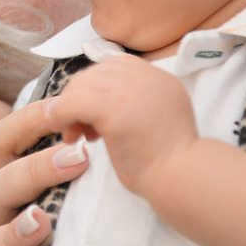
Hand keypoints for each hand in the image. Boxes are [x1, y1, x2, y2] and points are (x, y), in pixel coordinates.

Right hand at [0, 101, 91, 245]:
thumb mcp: (62, 203)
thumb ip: (74, 168)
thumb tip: (109, 118)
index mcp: (7, 193)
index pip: (1, 144)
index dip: (28, 123)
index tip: (65, 108)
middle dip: (33, 171)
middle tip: (77, 159)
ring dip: (11, 236)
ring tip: (42, 224)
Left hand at [44, 55, 196, 198]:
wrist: (183, 176)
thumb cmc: (169, 159)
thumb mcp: (156, 117)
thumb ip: (135, 102)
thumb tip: (98, 104)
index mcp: (157, 76)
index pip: (111, 69)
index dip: (95, 90)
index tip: (93, 117)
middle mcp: (144, 74)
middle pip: (93, 74)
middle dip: (79, 99)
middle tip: (79, 130)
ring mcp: (129, 87)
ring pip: (80, 86)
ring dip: (69, 109)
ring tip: (75, 136)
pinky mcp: (113, 107)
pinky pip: (72, 103)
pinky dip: (62, 116)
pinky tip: (69, 135)